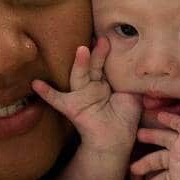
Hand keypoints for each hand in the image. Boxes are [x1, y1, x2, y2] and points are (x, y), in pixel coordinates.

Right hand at [32, 37, 140, 155]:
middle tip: (102, 39)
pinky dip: (47, 92)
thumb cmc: (126, 118)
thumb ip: (133, 80)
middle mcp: (92, 85)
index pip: (105, 63)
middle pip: (94, 66)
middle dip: (97, 53)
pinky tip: (36, 83)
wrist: (116, 142)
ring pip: (80, 76)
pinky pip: (57, 100)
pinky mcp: (72, 108)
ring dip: (80, 63)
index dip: (107, 51)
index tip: (111, 36)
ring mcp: (81, 95)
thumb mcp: (133, 95)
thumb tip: (143, 63)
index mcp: (105, 81)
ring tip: (82, 50)